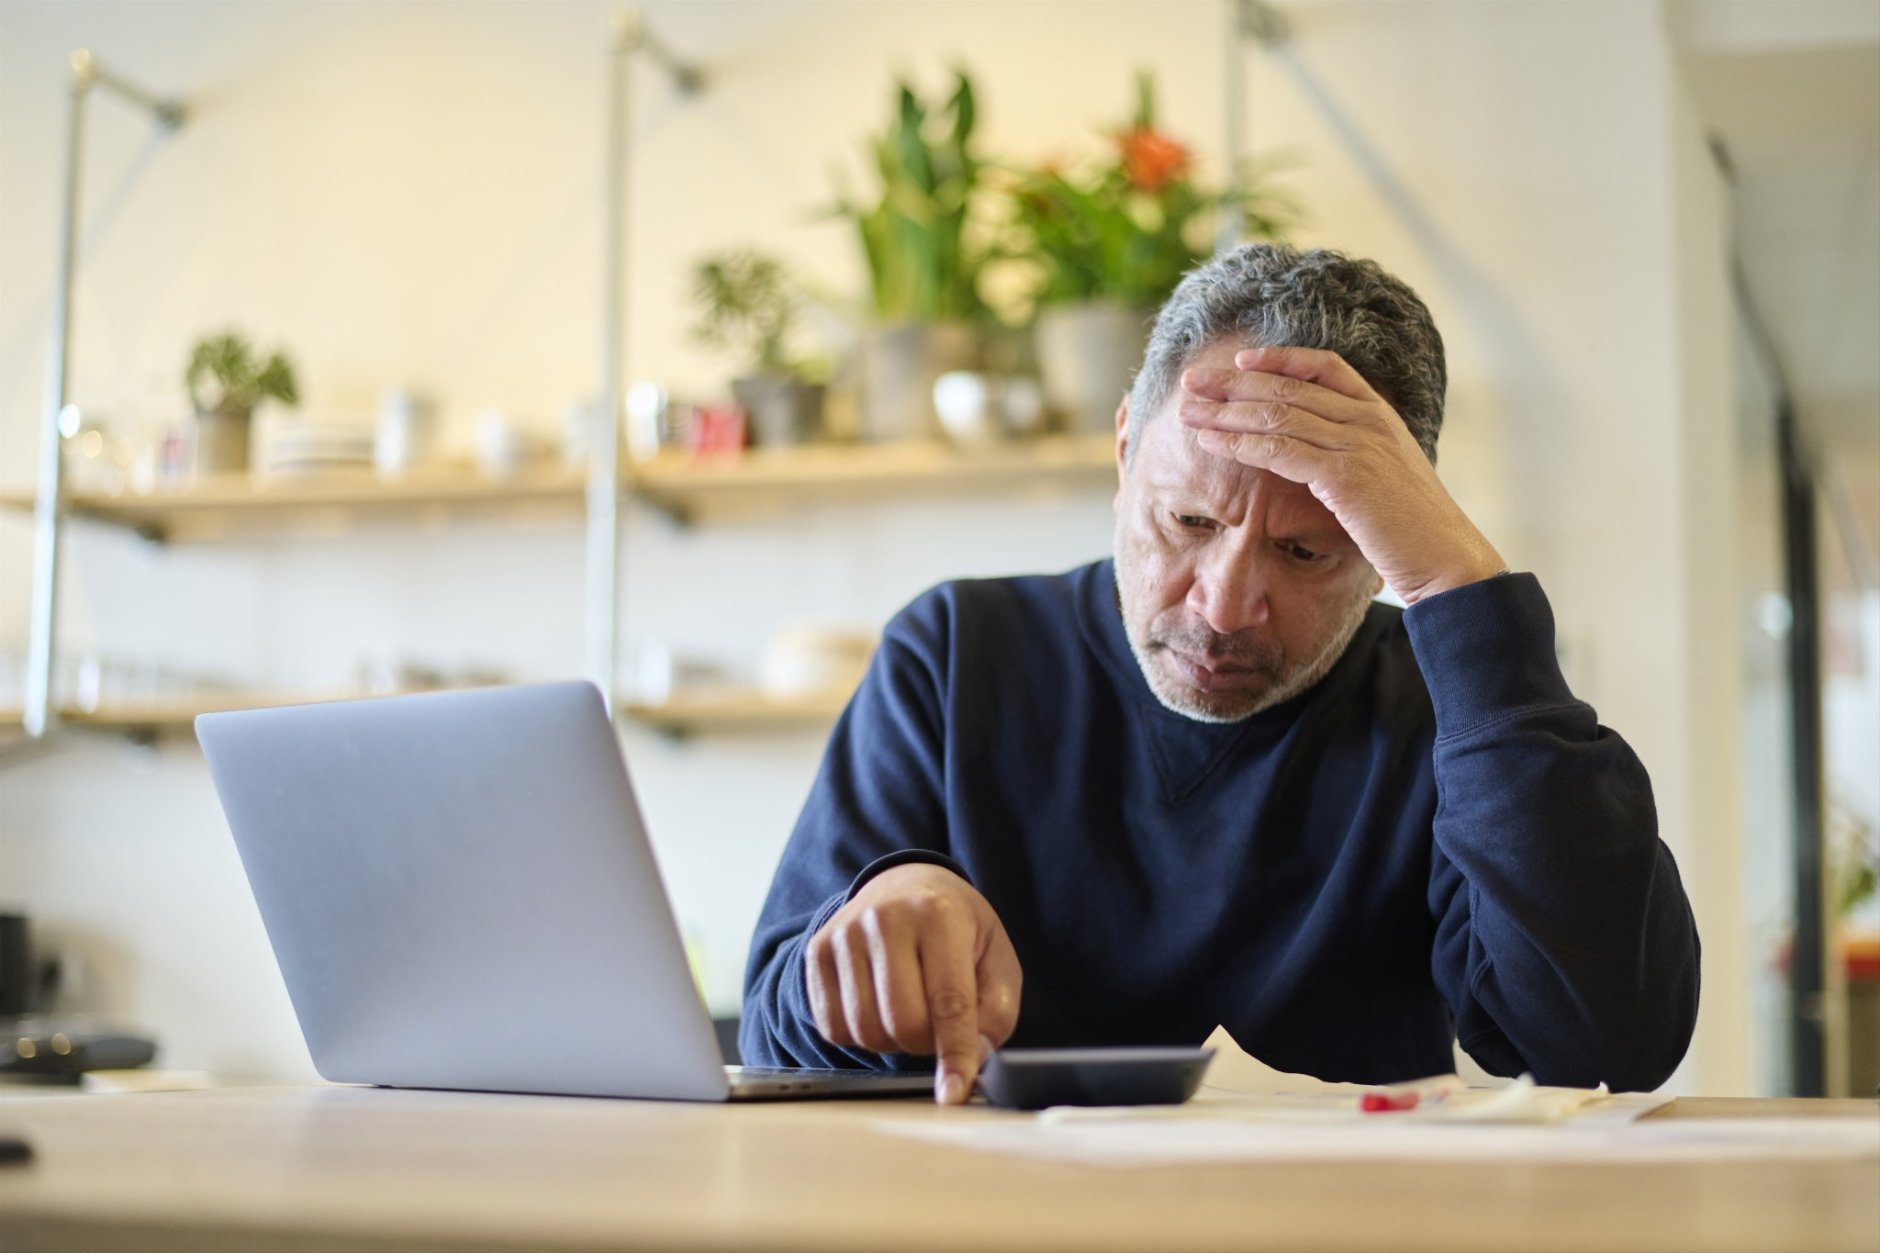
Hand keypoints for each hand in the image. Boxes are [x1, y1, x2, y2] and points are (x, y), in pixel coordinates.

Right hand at [805, 863, 1021, 1103]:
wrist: (905, 885)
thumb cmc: (957, 929)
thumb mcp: (995, 958)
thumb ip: (996, 1011)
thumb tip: (974, 1058)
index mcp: (939, 916)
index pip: (949, 1001)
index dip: (955, 1053)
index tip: (953, 1092)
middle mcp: (886, 918)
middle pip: (903, 1022)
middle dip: (925, 1044)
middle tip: (937, 1028)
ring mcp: (845, 933)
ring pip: (865, 1030)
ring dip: (893, 1041)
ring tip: (909, 1011)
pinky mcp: (818, 952)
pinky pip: (833, 1026)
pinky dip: (860, 1034)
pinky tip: (878, 1007)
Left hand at [1177, 345, 1504, 604]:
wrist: (1446, 559)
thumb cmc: (1412, 530)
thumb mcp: (1385, 478)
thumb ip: (1353, 457)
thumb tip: (1315, 459)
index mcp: (1379, 414)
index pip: (1324, 366)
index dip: (1279, 359)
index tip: (1240, 359)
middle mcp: (1368, 420)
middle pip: (1288, 387)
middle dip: (1233, 382)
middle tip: (1192, 381)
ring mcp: (1358, 444)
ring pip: (1277, 414)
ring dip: (1225, 411)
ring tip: (1187, 412)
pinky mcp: (1345, 475)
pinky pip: (1280, 450)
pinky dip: (1240, 444)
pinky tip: (1211, 443)